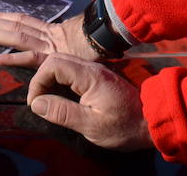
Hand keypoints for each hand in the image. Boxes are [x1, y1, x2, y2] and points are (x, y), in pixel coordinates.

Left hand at [0, 12, 98, 63]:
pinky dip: (11, 58)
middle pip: (15, 26)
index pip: (24, 21)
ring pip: (17, 36)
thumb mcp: (83, 39)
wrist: (114, 37)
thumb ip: (71, 40)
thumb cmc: (103, 39)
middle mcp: (48, 34)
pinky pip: (29, 58)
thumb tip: (72, 38)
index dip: (5, 18)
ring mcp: (50, 45)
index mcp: (53, 30)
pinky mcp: (53, 57)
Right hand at [25, 52, 151, 150]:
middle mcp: (92, 68)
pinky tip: (58, 97)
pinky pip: (71, 71)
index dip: (38, 81)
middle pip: (56, 59)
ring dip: (49, 79)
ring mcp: (95, 71)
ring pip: (63, 64)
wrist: (150, 123)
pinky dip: (59, 81)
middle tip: (38, 102)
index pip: (53, 64)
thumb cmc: (123, 127)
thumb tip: (37, 103)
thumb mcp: (91, 125)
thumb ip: (63, 112)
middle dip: (41, 79)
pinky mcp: (97, 78)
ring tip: (45, 100)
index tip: (35, 103)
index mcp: (90, 76)